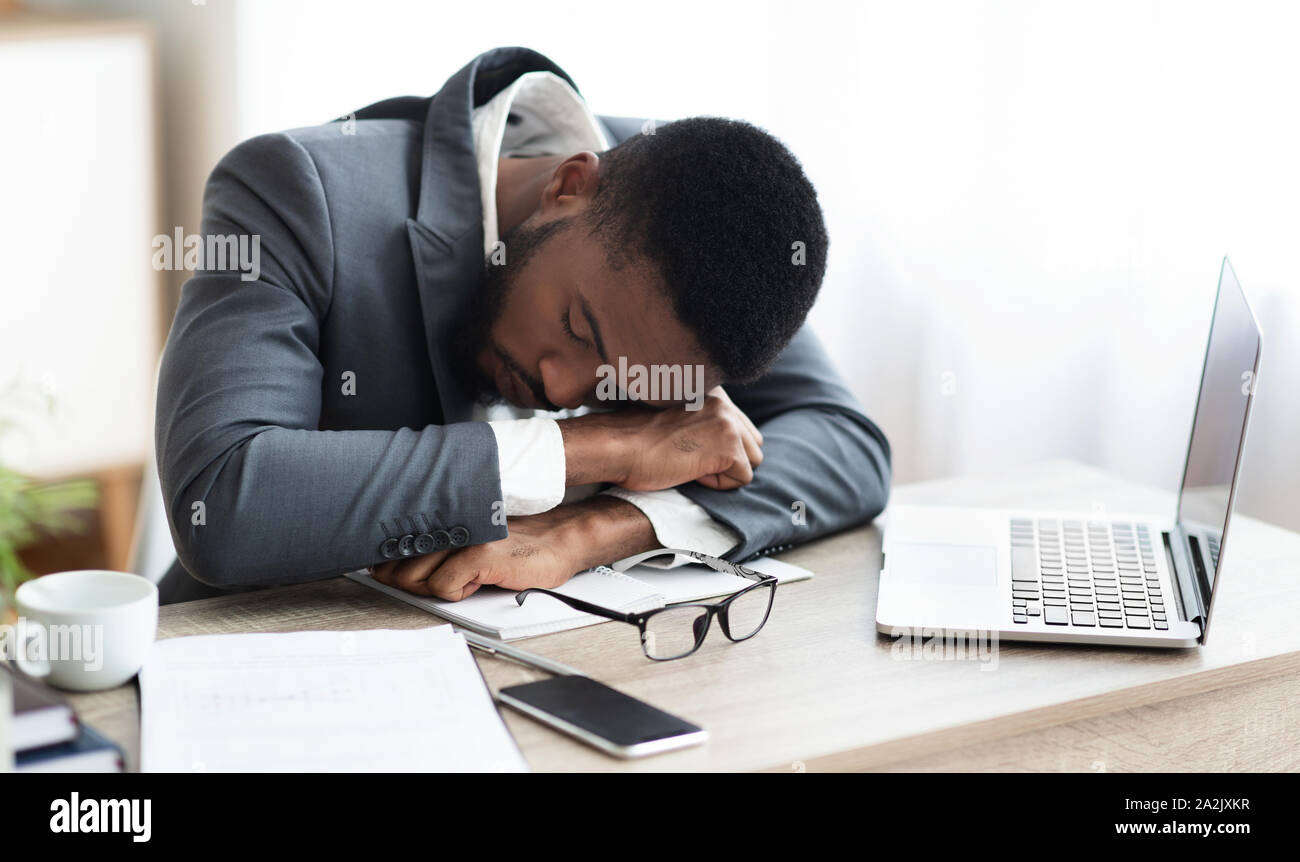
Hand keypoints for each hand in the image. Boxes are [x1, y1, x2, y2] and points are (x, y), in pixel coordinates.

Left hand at [370, 497, 657, 600]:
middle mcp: (449, 519)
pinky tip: (478, 582)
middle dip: (410, 583)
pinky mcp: (483, 554)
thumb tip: (383, 567)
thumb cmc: (514, 542)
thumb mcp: (464, 540)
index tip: (391, 572)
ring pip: (417, 578)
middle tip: (441, 579)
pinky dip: (458, 593)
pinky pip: (445, 587)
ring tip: (463, 578)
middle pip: (397, 564)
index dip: (387, 566)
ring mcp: (465, 536)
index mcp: (441, 513)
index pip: (390, 543)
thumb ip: (428, 547)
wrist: (561, 538)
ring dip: (436, 587)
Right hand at [560, 386, 763, 491]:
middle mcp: (725, 403)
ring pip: (752, 462)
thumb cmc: (634, 438)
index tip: (689, 448)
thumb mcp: (676, 419)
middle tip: (691, 459)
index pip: (742, 428)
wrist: (618, 446)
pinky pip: (742, 478)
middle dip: (730, 460)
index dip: (720, 448)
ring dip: (724, 472)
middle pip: (754, 445)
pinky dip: (718, 484)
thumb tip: (721, 445)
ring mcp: (728, 424)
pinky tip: (690, 471)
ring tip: (690, 464)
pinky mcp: (728, 447)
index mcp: (712, 392)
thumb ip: (703, 421)